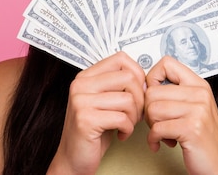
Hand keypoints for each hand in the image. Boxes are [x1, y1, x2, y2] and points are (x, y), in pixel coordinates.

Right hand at [48, 52, 145, 174]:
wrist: (73, 159)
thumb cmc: (93, 131)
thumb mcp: (104, 101)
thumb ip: (117, 85)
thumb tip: (144, 79)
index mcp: (86, 76)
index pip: (120, 59)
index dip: (137, 74)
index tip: (139, 91)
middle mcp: (81, 85)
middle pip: (128, 78)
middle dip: (140, 99)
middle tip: (135, 114)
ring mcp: (81, 101)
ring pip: (128, 99)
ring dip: (134, 117)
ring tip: (126, 125)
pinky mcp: (85, 120)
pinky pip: (122, 118)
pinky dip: (128, 129)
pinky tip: (121, 134)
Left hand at [144, 56, 217, 174]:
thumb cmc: (202, 139)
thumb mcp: (192, 108)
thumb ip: (173, 93)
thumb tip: (143, 85)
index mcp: (199, 84)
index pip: (166, 63)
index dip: (152, 77)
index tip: (153, 95)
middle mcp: (200, 94)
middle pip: (152, 91)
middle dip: (149, 111)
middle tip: (159, 123)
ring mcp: (198, 110)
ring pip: (152, 109)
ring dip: (152, 126)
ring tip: (164, 133)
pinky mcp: (192, 128)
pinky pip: (157, 129)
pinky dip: (154, 140)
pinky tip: (162, 143)